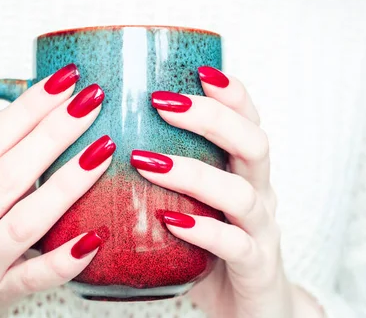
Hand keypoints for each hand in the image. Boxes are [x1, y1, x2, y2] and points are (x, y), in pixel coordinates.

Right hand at [0, 64, 114, 317]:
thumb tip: (48, 111)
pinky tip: (97, 235)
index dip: (28, 108)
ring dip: (68, 183)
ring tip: (103, 149)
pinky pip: (36, 276)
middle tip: (92, 100)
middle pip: (9, 174)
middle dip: (55, 132)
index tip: (65, 81)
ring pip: (26, 220)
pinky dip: (66, 257)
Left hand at [131, 67, 323, 317]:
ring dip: (194, 172)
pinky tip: (170, 221)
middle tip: (162, 103)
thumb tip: (105, 137)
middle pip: (253, 143)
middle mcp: (259, 193)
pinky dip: (203, 230)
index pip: (248, 120)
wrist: (250, 308)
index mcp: (244, 172)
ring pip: (241, 193)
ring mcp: (261, 230)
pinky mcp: (256, 267)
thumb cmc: (210, 247)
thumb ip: (167, 172)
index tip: (199, 70)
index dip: (232, 93)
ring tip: (147, 161)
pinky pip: (235, 245)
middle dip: (211, 117)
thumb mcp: (193, 200)